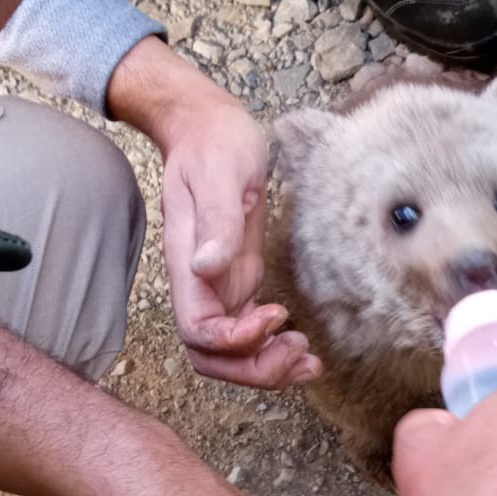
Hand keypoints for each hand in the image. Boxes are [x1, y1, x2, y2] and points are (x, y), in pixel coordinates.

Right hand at [108, 37, 320, 387]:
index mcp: (188, 264)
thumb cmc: (214, 143)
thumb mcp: (221, 174)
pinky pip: (249, 331)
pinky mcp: (239, 279)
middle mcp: (200, 283)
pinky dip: (273, 348)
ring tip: (308, 361)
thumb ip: (216, 222)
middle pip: (212, 357)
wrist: (210, 126)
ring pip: (231, 353)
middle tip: (300, 356)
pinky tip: (304, 347)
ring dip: (266, 367)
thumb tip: (206, 267)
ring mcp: (219, 285)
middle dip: (253, 369)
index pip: (198, 330)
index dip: (234, 340)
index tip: (274, 315)